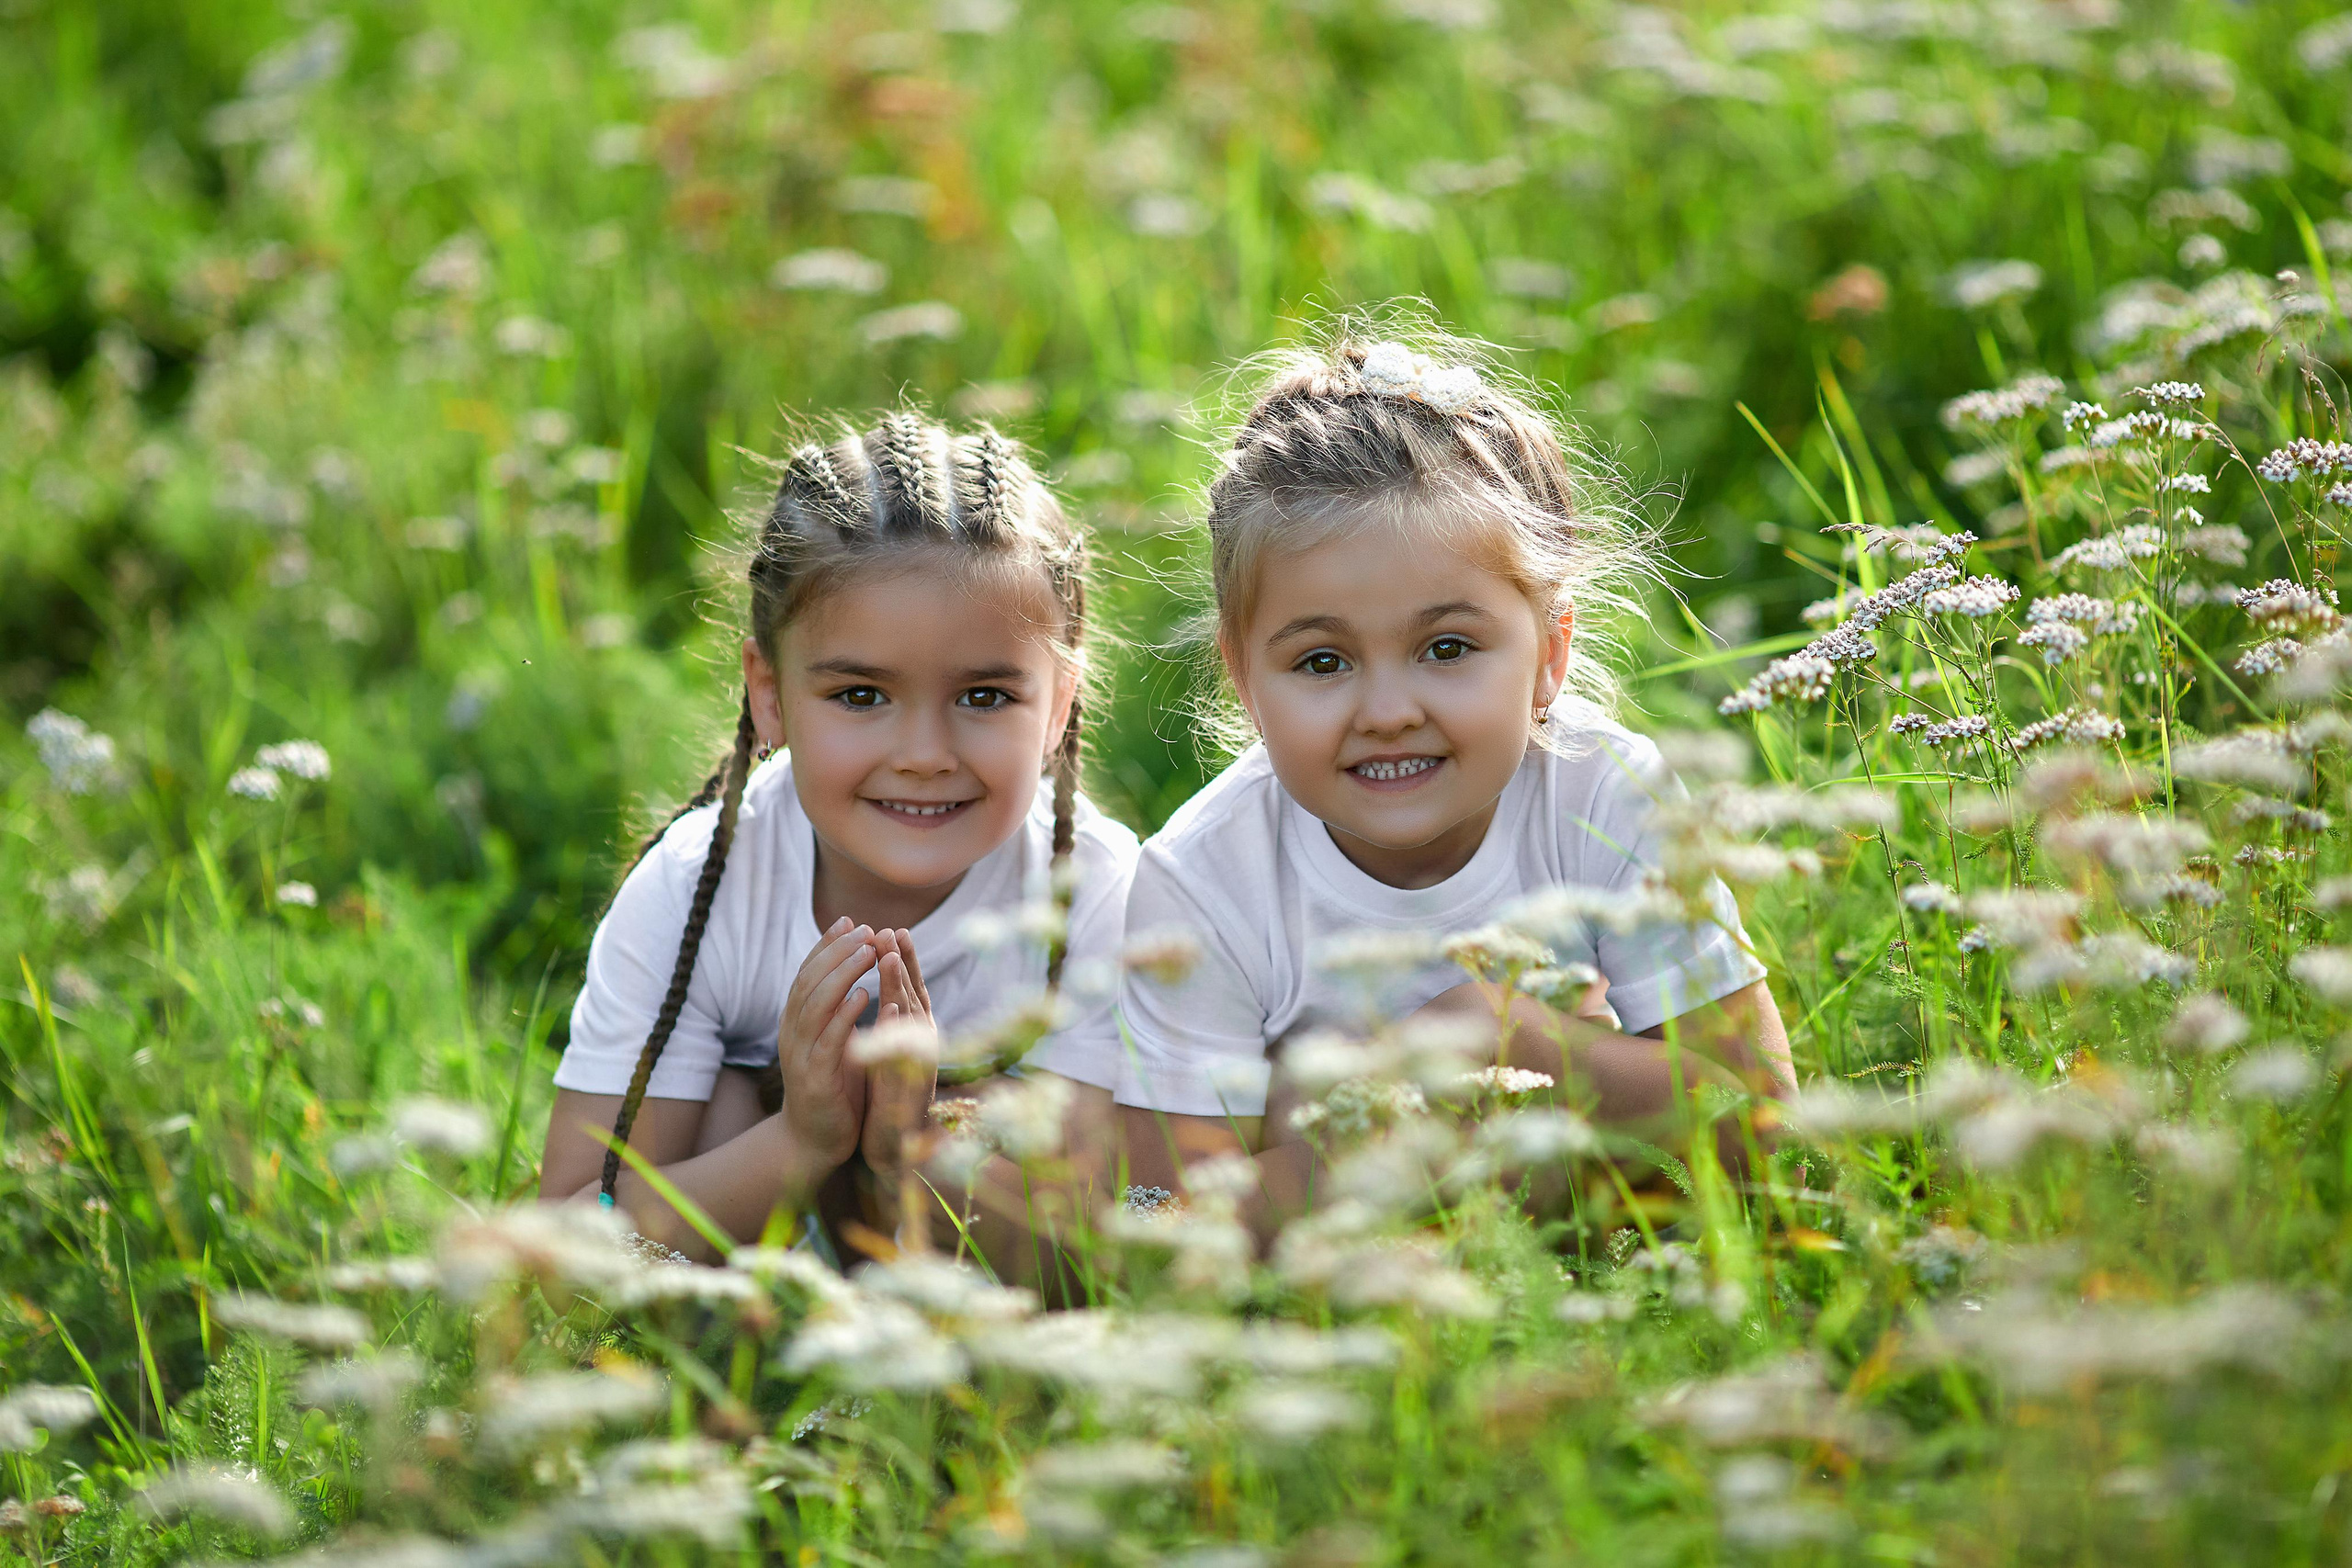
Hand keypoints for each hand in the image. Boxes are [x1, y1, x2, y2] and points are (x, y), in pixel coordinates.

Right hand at [775, 917, 878, 1170]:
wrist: (815, 1139)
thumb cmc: (832, 1084)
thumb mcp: (832, 1037)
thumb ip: (837, 1005)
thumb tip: (853, 964)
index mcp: (795, 1021)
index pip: (807, 972)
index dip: (825, 945)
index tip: (849, 920)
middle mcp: (792, 1033)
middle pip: (809, 981)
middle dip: (836, 952)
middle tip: (864, 930)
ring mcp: (800, 1055)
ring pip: (816, 1005)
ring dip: (842, 975)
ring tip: (867, 952)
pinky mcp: (816, 1078)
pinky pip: (828, 1041)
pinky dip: (845, 1015)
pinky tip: (864, 995)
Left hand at [859, 929, 937, 1180]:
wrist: (890, 1146)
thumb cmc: (888, 1094)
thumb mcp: (889, 1049)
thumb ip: (893, 1018)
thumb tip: (891, 985)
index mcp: (916, 1034)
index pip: (912, 989)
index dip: (904, 960)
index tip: (893, 928)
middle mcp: (923, 1045)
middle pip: (915, 995)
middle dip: (903, 962)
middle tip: (891, 931)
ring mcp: (917, 1067)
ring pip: (911, 1020)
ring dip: (901, 986)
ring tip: (888, 959)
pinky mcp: (906, 1088)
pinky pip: (902, 1051)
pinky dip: (897, 1030)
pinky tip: (890, 1010)